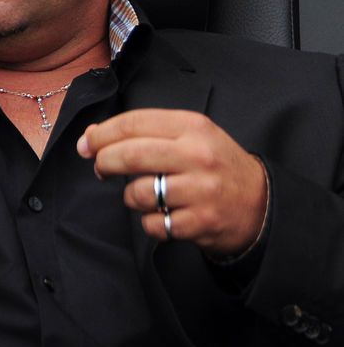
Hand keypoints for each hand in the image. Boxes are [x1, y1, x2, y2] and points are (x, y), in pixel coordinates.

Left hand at [77, 109, 267, 257]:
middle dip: (104, 162)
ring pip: (138, 192)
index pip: (134, 122)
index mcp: (192, 127)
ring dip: (131, 197)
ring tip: (142, 195)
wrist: (259, 203)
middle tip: (100, 169)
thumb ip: (145, 132)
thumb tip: (93, 135)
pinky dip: (149, 223)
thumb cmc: (216, 166)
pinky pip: (153, 224)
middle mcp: (197, 155)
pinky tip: (161, 216)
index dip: (102, 134)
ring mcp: (200, 190)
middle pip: (131, 154)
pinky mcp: (200, 222)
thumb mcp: (189, 137)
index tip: (86, 144)